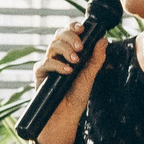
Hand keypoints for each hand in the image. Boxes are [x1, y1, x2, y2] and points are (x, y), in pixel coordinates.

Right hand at [32, 22, 108, 143]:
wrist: (65, 116)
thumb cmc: (76, 97)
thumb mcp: (90, 76)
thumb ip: (96, 59)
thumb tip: (104, 40)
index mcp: (69, 52)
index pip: (69, 33)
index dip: (74, 27)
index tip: (83, 28)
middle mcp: (57, 55)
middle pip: (59, 35)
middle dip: (70, 37)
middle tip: (80, 47)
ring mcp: (47, 63)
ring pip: (52, 45)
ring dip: (66, 50)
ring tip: (76, 61)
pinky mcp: (40, 74)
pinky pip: (45, 62)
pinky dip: (57, 64)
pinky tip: (67, 71)